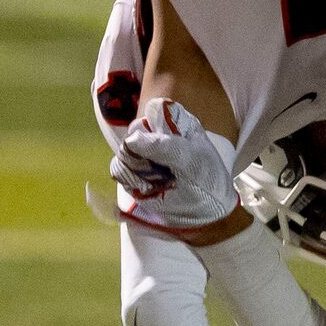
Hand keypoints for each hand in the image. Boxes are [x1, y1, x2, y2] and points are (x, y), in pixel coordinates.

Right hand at [111, 96, 239, 235]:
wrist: (204, 215)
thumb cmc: (206, 182)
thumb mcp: (192, 162)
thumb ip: (165, 147)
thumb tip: (131, 140)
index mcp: (179, 124)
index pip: (155, 110)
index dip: (156, 126)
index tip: (169, 145)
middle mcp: (159, 135)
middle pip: (135, 130)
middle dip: (144, 151)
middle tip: (163, 168)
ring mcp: (145, 154)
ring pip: (125, 150)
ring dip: (138, 168)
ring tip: (160, 181)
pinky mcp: (135, 172)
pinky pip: (118, 168)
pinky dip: (130, 180)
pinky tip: (148, 188)